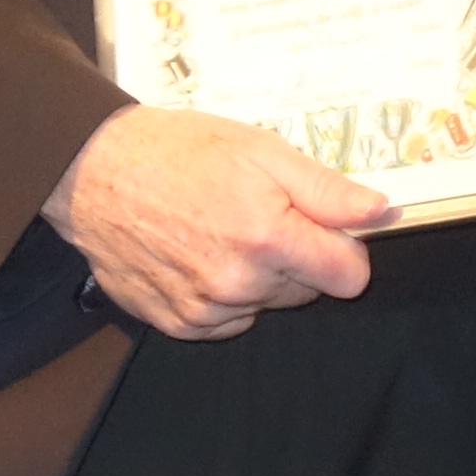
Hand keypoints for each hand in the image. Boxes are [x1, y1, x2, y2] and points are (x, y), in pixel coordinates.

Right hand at [41, 106, 392, 340]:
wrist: (93, 171)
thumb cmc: (177, 152)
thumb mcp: (262, 151)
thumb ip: (327, 190)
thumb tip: (382, 212)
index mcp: (268, 239)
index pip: (349, 277)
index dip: (343, 248)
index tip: (322, 227)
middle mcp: (238, 284)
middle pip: (308, 291)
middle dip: (296, 258)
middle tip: (258, 215)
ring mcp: (204, 310)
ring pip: (265, 307)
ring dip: (257, 278)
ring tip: (219, 230)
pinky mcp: (176, 323)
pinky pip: (225, 321)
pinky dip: (221, 296)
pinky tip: (197, 255)